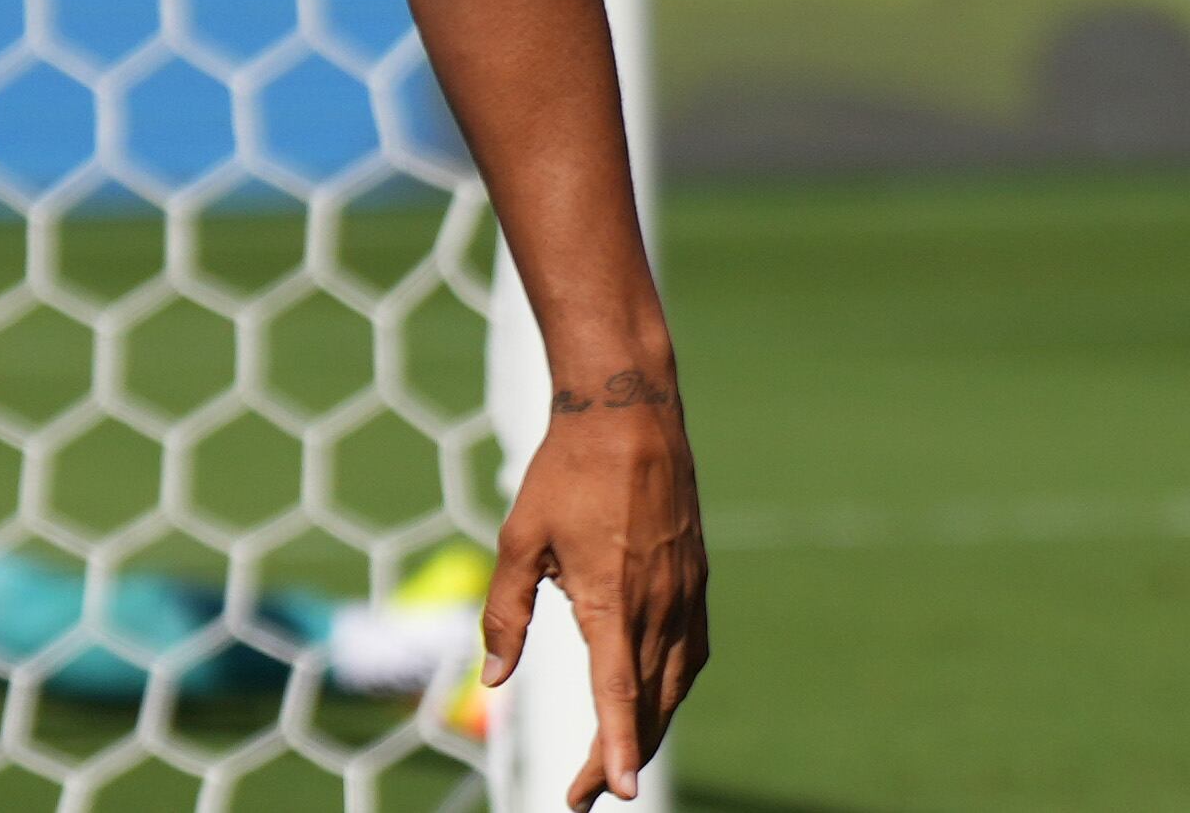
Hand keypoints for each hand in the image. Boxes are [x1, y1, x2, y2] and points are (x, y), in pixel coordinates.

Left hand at [484, 376, 706, 805]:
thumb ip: (506, 612)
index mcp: (612, 600)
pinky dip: (671, 690)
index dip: (613, 749)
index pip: (618, 695)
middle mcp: (659, 607)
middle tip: (586, 795)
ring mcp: (685, 597)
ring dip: (647, 729)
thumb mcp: (519, 540)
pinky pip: (691, 656)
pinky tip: (654, 701)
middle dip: (617, 756)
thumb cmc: (565, 473)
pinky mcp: (696, 584)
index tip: (616, 793)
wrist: (628, 414)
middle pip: (647, 705)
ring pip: (673, 687)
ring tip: (616, 763)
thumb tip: (493, 679)